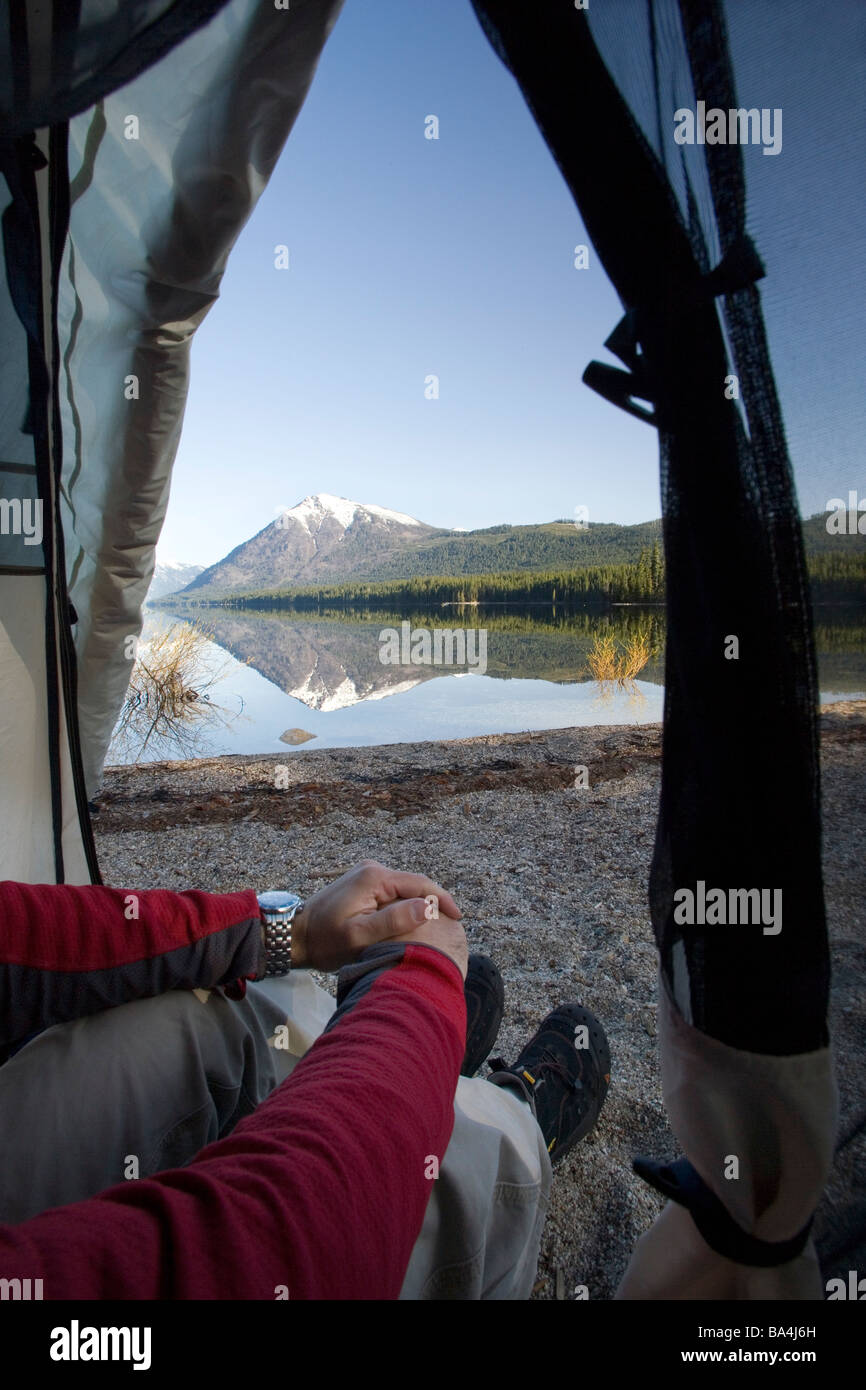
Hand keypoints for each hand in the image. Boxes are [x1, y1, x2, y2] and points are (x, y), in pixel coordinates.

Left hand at [291, 859, 461, 972]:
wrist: (296, 935)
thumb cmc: (325, 941)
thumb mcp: (359, 936)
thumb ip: (393, 921)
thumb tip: (426, 907)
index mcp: (374, 877)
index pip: (419, 883)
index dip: (441, 899)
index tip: (457, 917)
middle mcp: (372, 869)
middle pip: (414, 883)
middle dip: (434, 901)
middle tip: (451, 925)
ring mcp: (366, 874)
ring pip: (404, 888)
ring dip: (420, 904)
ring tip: (437, 925)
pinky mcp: (363, 883)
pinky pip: (393, 891)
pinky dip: (406, 904)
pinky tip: (413, 921)